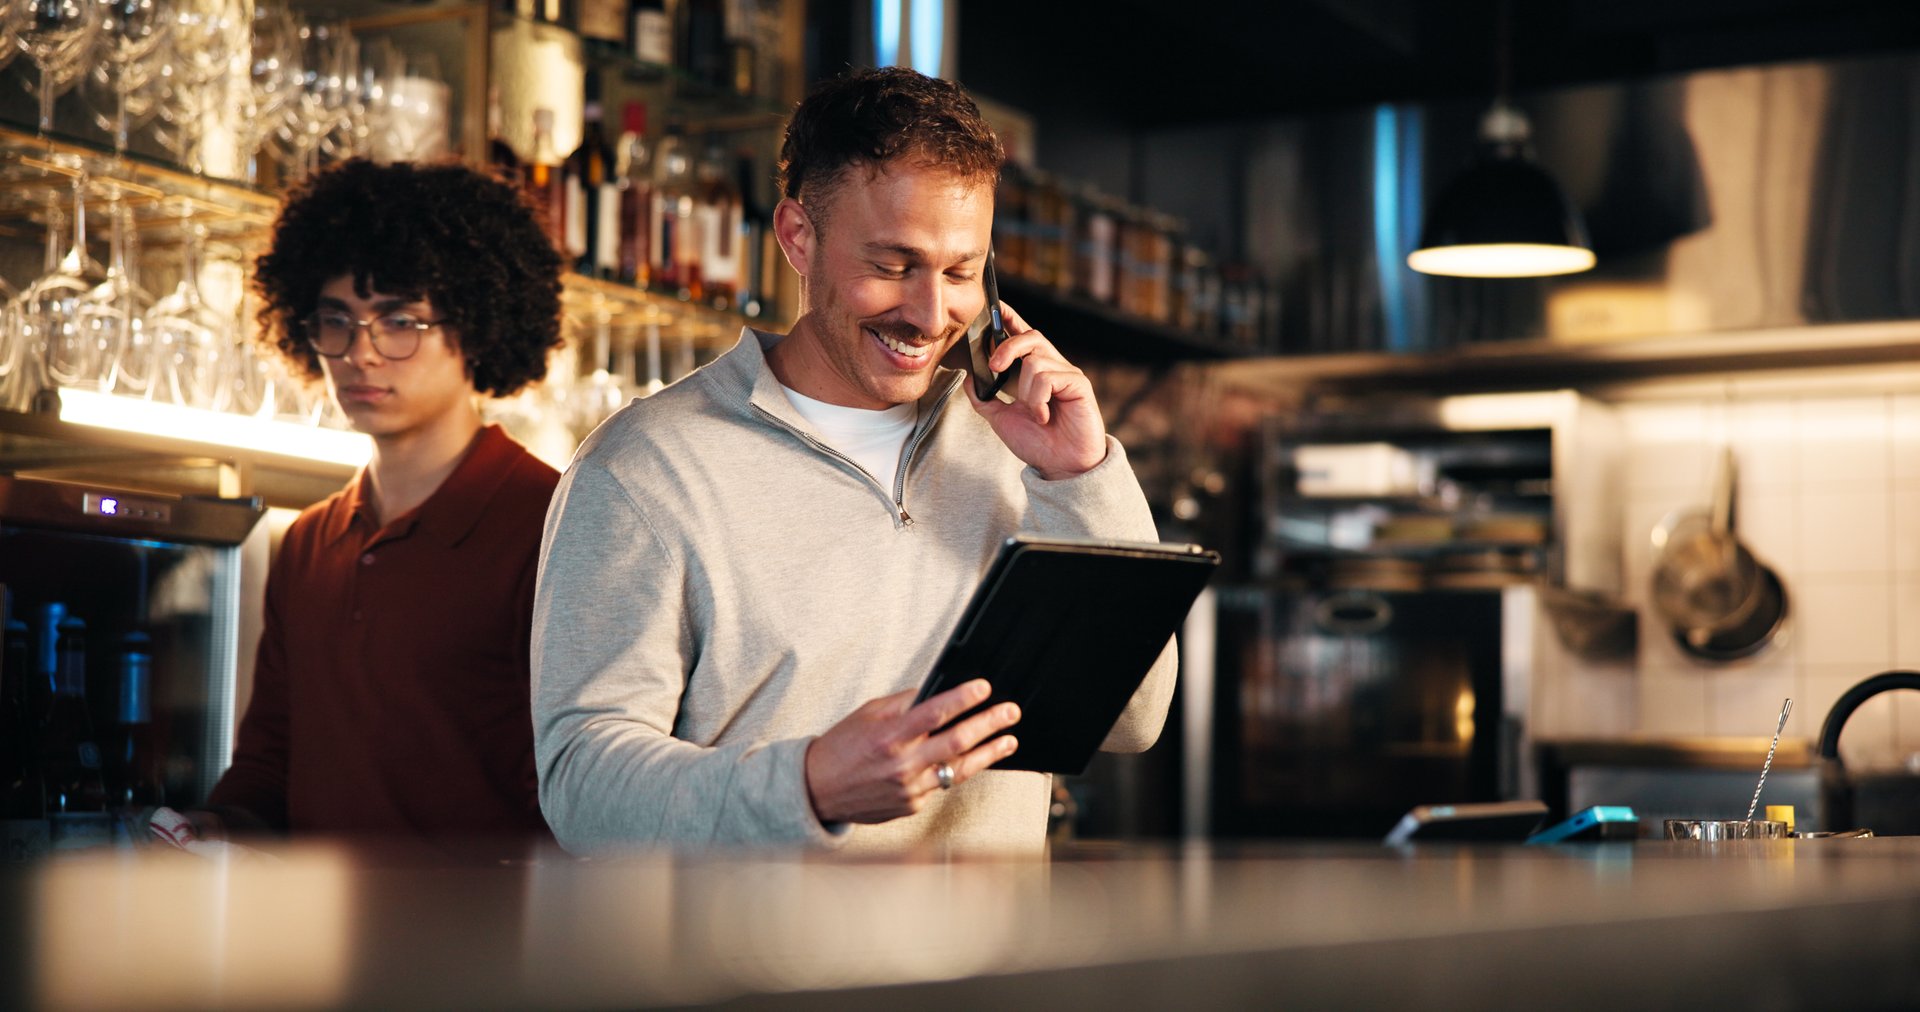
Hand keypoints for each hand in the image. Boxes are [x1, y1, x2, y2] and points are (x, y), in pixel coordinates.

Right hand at [804, 678, 1020, 824]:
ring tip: (1009, 740)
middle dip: (989, 723)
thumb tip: (935, 690)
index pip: (936, 711)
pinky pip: (942, 785)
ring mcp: (910, 788)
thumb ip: (903, 703)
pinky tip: (976, 760)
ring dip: (989, 752)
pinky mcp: (913, 805)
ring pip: (959, 768)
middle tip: (1010, 712)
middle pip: (958, 740)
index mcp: (890, 735)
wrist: (817, 790)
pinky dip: (959, 770)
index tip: (985, 687)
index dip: (964, 698)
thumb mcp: (868, 714)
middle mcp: (902, 763)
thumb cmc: (842, 747)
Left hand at [967, 302, 1107, 479]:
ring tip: (1035, 413)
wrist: (1061, 467)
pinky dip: (1039, 400)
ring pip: (1035, 361)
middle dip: (1007, 347)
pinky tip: (1044, 416)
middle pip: (1030, 336)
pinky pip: (1048, 377)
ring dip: (1026, 391)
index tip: (994, 305)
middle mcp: (1052, 366)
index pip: (1022, 334)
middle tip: (994, 368)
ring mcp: (1067, 374)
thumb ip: (984, 398)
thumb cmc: (1037, 443)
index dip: (1010, 317)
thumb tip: (968, 378)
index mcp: (1035, 370)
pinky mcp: (1079, 384)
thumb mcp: (1001, 418)